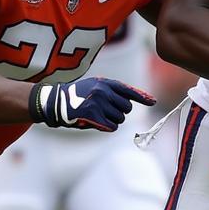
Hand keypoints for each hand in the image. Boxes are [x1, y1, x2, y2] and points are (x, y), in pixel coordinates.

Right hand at [31, 77, 155, 131]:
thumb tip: (131, 103)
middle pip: (126, 108)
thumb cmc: (77, 96)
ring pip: (120, 118)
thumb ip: (111, 91)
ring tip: (98, 115)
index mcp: (104, 83)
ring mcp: (99, 104)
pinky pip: (112, 126)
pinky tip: (96, 122)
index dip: (142, 97)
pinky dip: (107, 127)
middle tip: (106, 111)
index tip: (153, 101)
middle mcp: (103, 91)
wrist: (55, 102)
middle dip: (120, 112)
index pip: (128, 90)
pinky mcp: (94, 116)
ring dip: (112, 120)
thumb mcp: (94, 86)